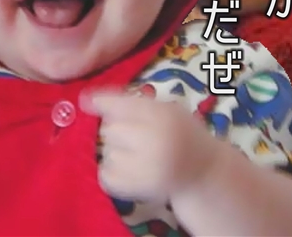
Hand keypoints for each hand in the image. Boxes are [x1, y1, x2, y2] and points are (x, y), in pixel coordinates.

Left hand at [81, 89, 222, 202]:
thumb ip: (133, 102)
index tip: (87, 102)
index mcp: (164, 116)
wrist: (204, 173)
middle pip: (109, 129)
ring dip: (114, 152)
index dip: (102, 102)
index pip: (121, 105)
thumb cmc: (182, 135)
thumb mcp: (169, 110)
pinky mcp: (137, 190)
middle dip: (116, 130)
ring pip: (106, 152)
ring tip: (137, 155)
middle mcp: (155, 141)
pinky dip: (111, 172)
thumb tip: (86, 101)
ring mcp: (145, 169)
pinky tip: (129, 170)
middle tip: (135, 137)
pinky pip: (105, 176)